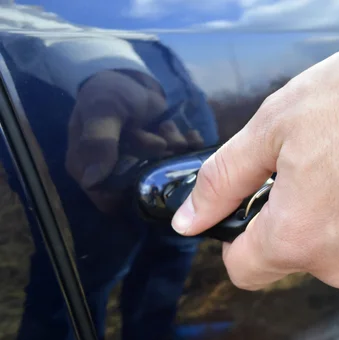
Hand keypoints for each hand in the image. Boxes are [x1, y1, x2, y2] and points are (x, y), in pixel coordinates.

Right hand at [65, 70, 203, 212]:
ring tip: (168, 129)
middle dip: (156, 163)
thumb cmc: (109, 94)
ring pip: (163, 176)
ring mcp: (140, 168)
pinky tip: (190, 134)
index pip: (109, 199)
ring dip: (172, 152)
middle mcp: (113, 174)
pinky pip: (179, 164)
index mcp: (87, 169)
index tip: (144, 161)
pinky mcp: (161, 159)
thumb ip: (99, 142)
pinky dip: (187, 149)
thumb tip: (92, 181)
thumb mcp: (103, 112)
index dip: (131, 188)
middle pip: (141, 187)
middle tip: (161, 141)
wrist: (131, 79)